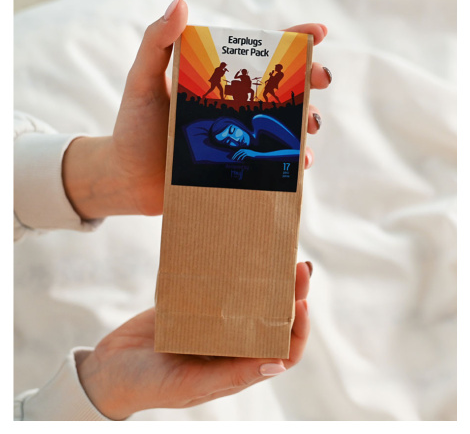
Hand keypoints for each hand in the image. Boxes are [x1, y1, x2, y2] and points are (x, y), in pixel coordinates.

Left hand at [62, 0, 329, 219]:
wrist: (128, 177)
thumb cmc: (134, 126)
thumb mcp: (141, 81)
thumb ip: (157, 43)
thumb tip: (181, 3)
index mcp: (218, 81)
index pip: (259, 54)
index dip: (292, 40)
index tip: (319, 34)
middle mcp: (234, 107)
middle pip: (283, 88)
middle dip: (310, 80)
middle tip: (320, 81)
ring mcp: (240, 137)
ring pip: (285, 125)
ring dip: (306, 121)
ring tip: (309, 125)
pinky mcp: (239, 166)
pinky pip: (273, 161)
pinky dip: (292, 160)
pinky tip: (300, 160)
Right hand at [76, 262, 311, 419]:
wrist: (108, 368)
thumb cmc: (147, 385)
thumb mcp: (189, 384)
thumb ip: (231, 376)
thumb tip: (278, 364)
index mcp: (237, 367)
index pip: (283, 351)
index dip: (299, 328)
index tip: (303, 301)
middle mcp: (232, 345)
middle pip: (273, 319)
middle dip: (291, 295)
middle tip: (299, 266)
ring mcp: (215, 324)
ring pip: (252, 302)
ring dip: (269, 282)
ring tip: (279, 256)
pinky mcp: (196, 307)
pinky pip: (222, 290)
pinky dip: (235, 275)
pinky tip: (241, 257)